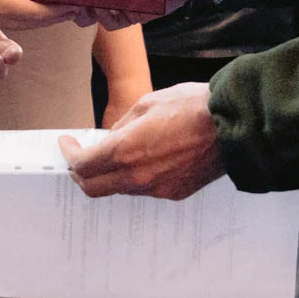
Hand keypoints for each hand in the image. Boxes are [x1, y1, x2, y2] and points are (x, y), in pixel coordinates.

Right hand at [0, 0, 77, 31]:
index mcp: (3, 6)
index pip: (40, 12)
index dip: (60, 8)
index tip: (76, 3)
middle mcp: (0, 19)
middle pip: (37, 21)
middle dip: (57, 14)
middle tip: (75, 5)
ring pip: (26, 24)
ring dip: (44, 17)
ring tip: (57, 7)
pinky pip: (13, 24)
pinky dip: (28, 18)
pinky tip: (30, 9)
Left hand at [58, 82, 225, 200]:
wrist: (232, 125)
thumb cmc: (191, 107)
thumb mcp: (146, 104)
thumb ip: (121, 126)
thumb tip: (108, 139)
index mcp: (125, 150)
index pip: (83, 165)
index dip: (69, 155)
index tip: (67, 144)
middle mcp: (137, 176)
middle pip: (94, 188)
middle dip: (80, 174)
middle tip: (79, 158)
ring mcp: (156, 189)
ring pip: (120, 189)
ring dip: (110, 175)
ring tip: (116, 154)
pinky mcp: (174, 193)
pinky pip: (144, 189)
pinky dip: (135, 177)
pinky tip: (144, 160)